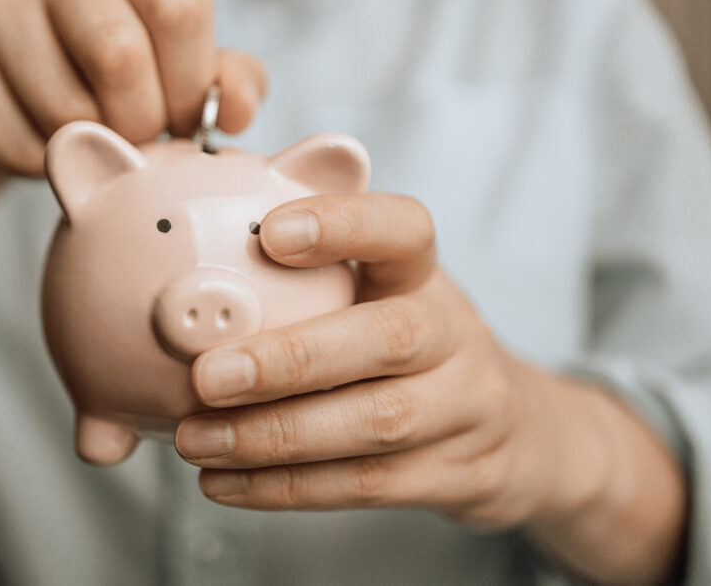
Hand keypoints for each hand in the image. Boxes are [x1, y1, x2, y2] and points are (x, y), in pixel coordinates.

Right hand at [0, 0, 264, 177]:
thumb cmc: (106, 81)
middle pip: (120, 56)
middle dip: (142, 122)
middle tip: (135, 138)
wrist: (6, 102)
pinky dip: (46, 166)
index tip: (184, 118)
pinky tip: (47, 149)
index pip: (180, 8)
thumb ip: (226, 81)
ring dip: (92, 149)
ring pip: (67, 109)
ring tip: (90, 141)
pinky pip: (19, 142)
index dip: (192, 84)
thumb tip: (238, 109)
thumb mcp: (179, 70)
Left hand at [175, 193, 685, 581]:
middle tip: (207, 376)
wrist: (514, 433)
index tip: (269, 233)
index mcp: (425, 277)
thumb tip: (207, 223)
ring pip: (376, 424)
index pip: (403, 231)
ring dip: (272, 437)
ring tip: (196, 440)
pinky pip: (366, 486)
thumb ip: (312, 263)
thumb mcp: (382, 291)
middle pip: (390, 339)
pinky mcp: (457, 476)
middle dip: (290, 359)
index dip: (343, 226)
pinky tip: (222, 482)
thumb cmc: (411, 346)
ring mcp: (465, 409)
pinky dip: (286, 487)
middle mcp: (454, 335)